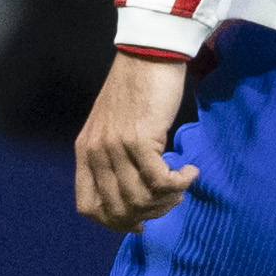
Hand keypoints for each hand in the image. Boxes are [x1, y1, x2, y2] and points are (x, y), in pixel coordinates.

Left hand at [75, 51, 197, 231]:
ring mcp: (116, 146)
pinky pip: (160, 181)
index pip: (88, 207)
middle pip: (117, 210)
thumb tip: (135, 194)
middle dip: (148, 214)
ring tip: (182, 185)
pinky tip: (191, 172)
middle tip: (171, 201)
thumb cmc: (137, 88)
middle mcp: (96, 152)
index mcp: (85, 151)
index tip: (139, 222)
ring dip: (167, 200)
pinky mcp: (140, 138)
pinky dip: (179, 183)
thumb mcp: (113, 126)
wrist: (148, 53)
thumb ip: (114, 157)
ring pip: (140, 199)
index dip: (114, 222)